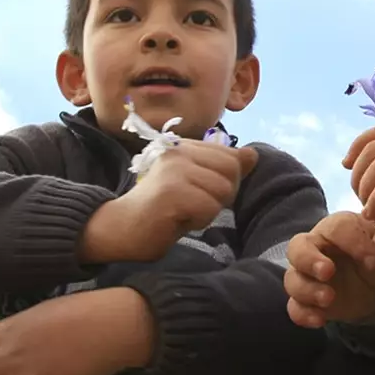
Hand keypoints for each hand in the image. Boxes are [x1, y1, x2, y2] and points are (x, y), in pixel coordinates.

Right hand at [80, 140, 258, 263]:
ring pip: (222, 191)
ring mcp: (175, 169)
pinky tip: (177, 219)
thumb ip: (223, 168)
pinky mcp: (171, 191)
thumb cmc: (161, 209)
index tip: (197, 192)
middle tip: (192, 205)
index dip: (224, 182)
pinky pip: (209, 208)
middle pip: (232, 172)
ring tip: (183, 211)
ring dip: (208, 210)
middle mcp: (180, 151)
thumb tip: (253, 154)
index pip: (232, 158)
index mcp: (186, 146)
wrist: (121, 228)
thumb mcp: (197, 184)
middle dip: (220, 195)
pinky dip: (198, 220)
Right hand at [284, 211, 374, 326]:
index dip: (352, 242)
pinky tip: (320, 320)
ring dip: (307, 289)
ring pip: (292, 279)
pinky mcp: (309, 301)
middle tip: (328, 272)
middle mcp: (316, 248)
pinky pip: (295, 307)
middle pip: (297, 247)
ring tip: (329, 298)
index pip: (335, 228)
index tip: (373, 260)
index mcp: (338, 228)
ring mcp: (309, 275)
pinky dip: (303, 314)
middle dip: (308, 260)